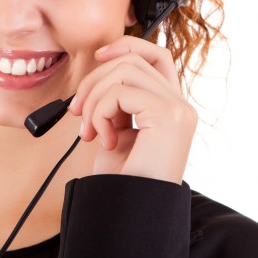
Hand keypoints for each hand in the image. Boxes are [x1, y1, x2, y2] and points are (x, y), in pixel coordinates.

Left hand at [67, 36, 197, 184]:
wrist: (130, 212)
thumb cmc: (123, 180)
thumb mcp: (117, 131)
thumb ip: (117, 102)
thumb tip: (98, 75)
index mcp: (172, 107)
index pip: (157, 56)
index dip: (128, 46)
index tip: (98, 57)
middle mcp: (181, 106)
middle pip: (133, 60)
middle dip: (94, 80)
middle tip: (77, 113)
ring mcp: (177, 110)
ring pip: (124, 70)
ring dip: (94, 99)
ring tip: (90, 131)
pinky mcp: (167, 116)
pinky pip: (119, 92)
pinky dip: (100, 114)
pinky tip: (103, 141)